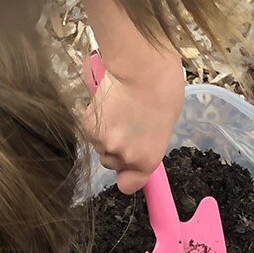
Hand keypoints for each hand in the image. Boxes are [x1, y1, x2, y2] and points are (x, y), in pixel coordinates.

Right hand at [85, 45, 185, 193]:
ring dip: (106, 134)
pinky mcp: (87, 125)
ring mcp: (102, 142)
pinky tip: (108, 104)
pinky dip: (96, 121)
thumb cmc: (164, 90)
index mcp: (145, 160)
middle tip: (127, 124)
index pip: (128, 185)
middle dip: (117, 148)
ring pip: (100, 146)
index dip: (129, 174)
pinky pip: (90, 131)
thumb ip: (150, 146)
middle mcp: (121, 157)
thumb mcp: (165, 126)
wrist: (141, 67)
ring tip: (118, 110)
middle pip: (111, 162)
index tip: (131, 164)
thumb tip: (140, 148)